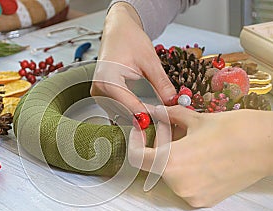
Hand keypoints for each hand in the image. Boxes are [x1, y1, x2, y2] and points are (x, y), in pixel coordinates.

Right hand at [90, 2, 175, 120]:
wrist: (118, 30)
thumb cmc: (128, 39)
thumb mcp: (150, 61)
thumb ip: (161, 84)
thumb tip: (173, 102)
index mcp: (107, 79)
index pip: (130, 106)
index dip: (150, 114)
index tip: (166, 118)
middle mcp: (99, 90)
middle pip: (125, 113)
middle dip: (147, 116)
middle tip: (166, 116)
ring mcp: (98, 94)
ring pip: (122, 115)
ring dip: (139, 116)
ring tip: (157, 111)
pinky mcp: (102, 97)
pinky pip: (118, 110)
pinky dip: (133, 111)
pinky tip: (146, 108)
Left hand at [129, 105, 272, 206]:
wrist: (266, 146)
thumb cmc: (233, 130)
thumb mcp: (195, 119)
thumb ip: (168, 117)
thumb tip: (155, 112)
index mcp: (170, 162)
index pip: (136, 157)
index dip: (135, 141)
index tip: (141, 131)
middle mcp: (177, 184)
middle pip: (154, 164)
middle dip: (158, 145)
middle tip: (171, 129)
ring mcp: (191, 195)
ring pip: (170, 174)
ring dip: (172, 157)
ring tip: (190, 141)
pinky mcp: (204, 201)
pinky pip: (185, 184)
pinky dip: (186, 170)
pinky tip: (200, 156)